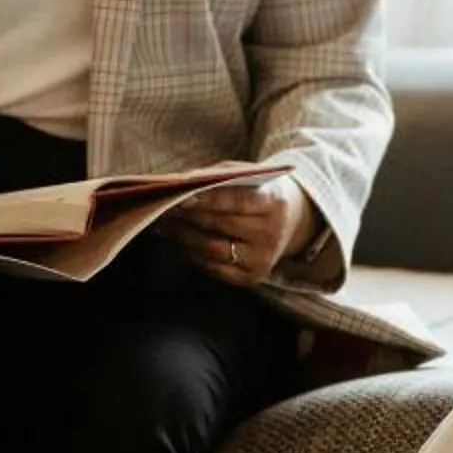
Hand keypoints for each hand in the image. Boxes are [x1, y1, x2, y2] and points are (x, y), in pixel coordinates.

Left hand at [173, 175, 312, 288]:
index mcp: (275, 204)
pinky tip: (183, 242)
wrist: (290, 221)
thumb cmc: (259, 192)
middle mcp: (271, 234)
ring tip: (166, 225)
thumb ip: (220, 175)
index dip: (209, 200)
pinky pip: (213, 268)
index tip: (182, 197)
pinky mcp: (251, 278)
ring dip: (184, 236)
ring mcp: (262, 259)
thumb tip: (182, 183)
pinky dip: (193, 254)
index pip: (238, 201)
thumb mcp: (250, 177)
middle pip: (221, 225)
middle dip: (189, 216)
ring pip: (212, 249)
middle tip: (163, 208)